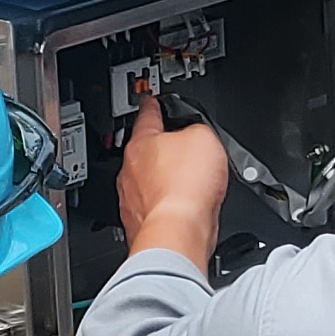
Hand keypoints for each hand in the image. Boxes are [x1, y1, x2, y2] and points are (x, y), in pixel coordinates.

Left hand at [116, 93, 230, 266]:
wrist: (179, 232)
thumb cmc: (186, 190)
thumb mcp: (205, 138)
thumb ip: (197, 129)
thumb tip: (198, 135)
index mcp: (141, 143)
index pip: (146, 115)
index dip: (154, 105)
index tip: (153, 102)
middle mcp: (129, 171)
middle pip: (146, 151)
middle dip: (163, 150)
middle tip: (184, 151)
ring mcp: (132, 199)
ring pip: (148, 182)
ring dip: (166, 182)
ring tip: (190, 186)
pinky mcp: (139, 224)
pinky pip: (154, 207)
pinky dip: (167, 206)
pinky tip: (185, 209)